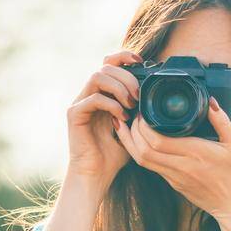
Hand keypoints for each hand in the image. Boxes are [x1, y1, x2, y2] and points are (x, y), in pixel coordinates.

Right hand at [66, 49, 142, 194]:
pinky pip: (93, 98)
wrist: (96, 175)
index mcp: (102, 93)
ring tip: (131, 105)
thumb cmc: (114, 154)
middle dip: (127, 77)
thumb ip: (140, 111)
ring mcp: (80, 103)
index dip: (124, 56)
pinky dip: (111, 105)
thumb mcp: (133, 128)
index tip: (141, 63)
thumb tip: (156, 96)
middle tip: (139, 97)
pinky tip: (121, 118)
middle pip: (105, 66)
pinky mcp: (74, 114)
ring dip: (119, 88)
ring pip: (97, 76)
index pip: (109, 63)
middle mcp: (89, 94)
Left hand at [115, 98, 230, 221]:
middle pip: (144, 150)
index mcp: (195, 154)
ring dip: (130, 142)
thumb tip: (210, 101)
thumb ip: (222, 121)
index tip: (144, 112)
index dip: (144, 125)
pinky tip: (137, 140)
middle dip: (133, 131)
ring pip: (141, 160)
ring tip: (125, 126)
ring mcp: (174, 177)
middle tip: (133, 115)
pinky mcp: (172, 183)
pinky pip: (150, 166)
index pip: (158, 140)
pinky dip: (139, 151)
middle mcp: (181, 167)